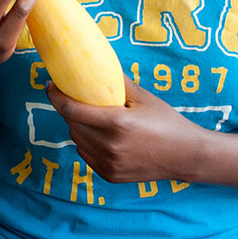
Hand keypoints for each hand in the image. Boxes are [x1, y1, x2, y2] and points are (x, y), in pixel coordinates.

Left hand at [47, 78, 200, 182]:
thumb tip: (98, 63)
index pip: (72, 110)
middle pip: (73, 124)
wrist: (186, 156)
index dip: (56, 97)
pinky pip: (86, 155)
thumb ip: (118, 83)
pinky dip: (88, 144)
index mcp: (116, 123)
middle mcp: (109, 146)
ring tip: (94, 120)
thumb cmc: (167, 122)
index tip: (50, 86)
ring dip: (79, 128)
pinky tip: (102, 138)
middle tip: (77, 101)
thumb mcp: (144, 98)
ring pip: (78, 140)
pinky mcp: (110, 175)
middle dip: (71, 111)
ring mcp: (109, 163)